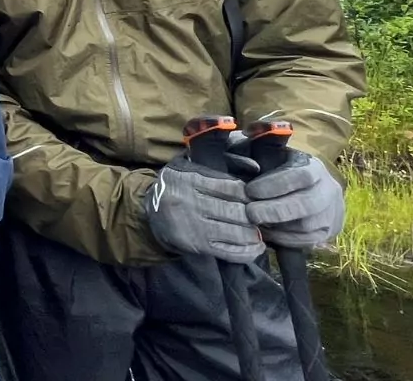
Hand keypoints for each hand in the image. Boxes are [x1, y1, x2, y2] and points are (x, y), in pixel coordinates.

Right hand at [141, 156, 262, 263]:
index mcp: (190, 179)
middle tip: (264, 215)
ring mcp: (194, 227)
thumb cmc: (178, 185)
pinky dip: (248, 252)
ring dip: (254, 234)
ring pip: (235, 233)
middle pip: (236, 211)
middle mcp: (191, 203)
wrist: (148, 213)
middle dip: (254, 215)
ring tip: (261, 231)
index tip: (257, 196)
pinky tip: (256, 247)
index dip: (250, 193)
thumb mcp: (191, 164)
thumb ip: (223, 161)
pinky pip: (229, 252)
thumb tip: (255, 166)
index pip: (231, 187)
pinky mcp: (197, 246)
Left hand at [245, 151, 343, 248]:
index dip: (276, 185)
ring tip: (255, 223)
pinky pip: (308, 241)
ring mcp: (331, 213)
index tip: (251, 190)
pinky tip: (267, 233)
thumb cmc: (278, 168)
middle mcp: (328, 190)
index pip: (302, 176)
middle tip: (250, 213)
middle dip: (275, 210)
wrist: (309, 189)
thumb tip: (243, 144)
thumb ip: (252, 148)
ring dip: (278, 227)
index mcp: (314, 167)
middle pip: (308, 204)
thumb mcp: (267, 153)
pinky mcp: (327, 232)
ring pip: (308, 226)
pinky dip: (285, 239)